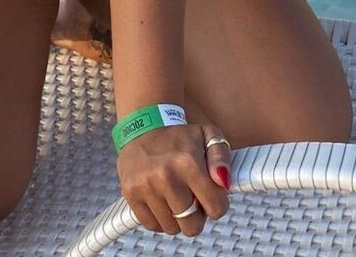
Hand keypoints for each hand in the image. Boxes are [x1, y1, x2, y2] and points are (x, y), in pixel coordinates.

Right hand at [116, 121, 231, 236]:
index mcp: (189, 162)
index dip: (217, 204)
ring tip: (175, 196)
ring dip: (177, 218)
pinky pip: (152, 226)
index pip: (216, 209)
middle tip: (192, 197)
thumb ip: (222, 157)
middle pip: (193, 226)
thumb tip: (224, 182)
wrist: (142, 128)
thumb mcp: (208, 135)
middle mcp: (167, 176)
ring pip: (172, 229)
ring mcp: (147, 186)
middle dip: (197, 215)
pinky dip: (159, 219)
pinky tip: (161, 200)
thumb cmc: (180, 137)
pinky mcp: (131, 193)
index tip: (210, 194)